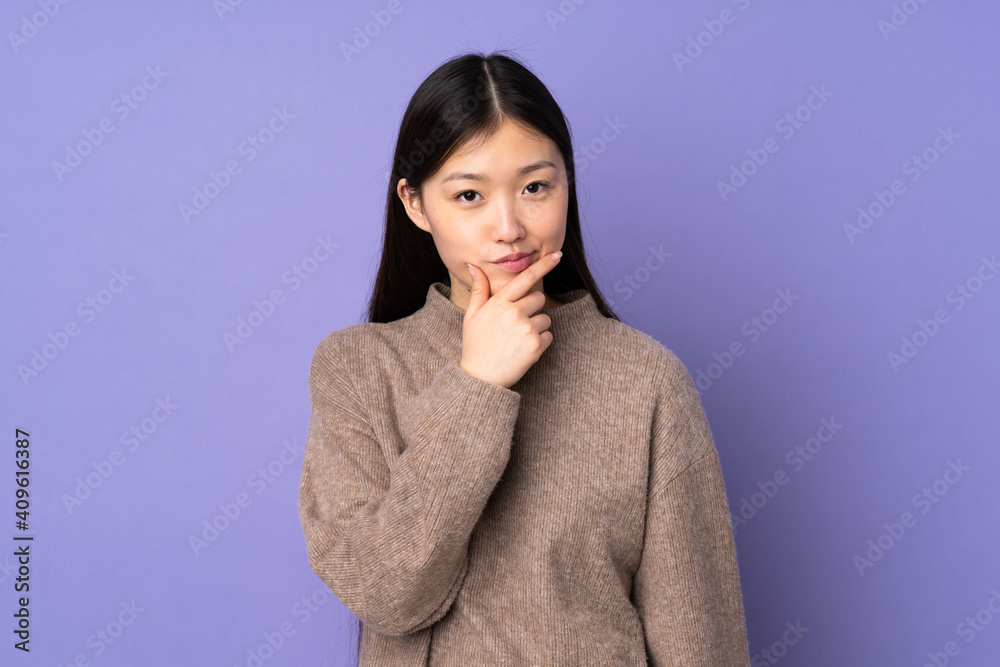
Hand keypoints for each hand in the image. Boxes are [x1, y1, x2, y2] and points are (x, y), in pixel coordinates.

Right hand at [458, 251, 562, 388]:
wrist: (480, 378)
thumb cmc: (475, 345)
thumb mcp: (471, 316)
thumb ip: (479, 290)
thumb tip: (475, 267)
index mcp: (499, 303)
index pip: (525, 278)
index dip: (544, 265)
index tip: (558, 255)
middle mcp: (514, 313)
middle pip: (539, 298)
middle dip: (532, 308)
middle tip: (515, 324)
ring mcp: (526, 329)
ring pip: (545, 318)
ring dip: (536, 327)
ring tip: (516, 340)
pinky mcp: (536, 345)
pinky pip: (548, 335)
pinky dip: (540, 342)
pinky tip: (523, 349)